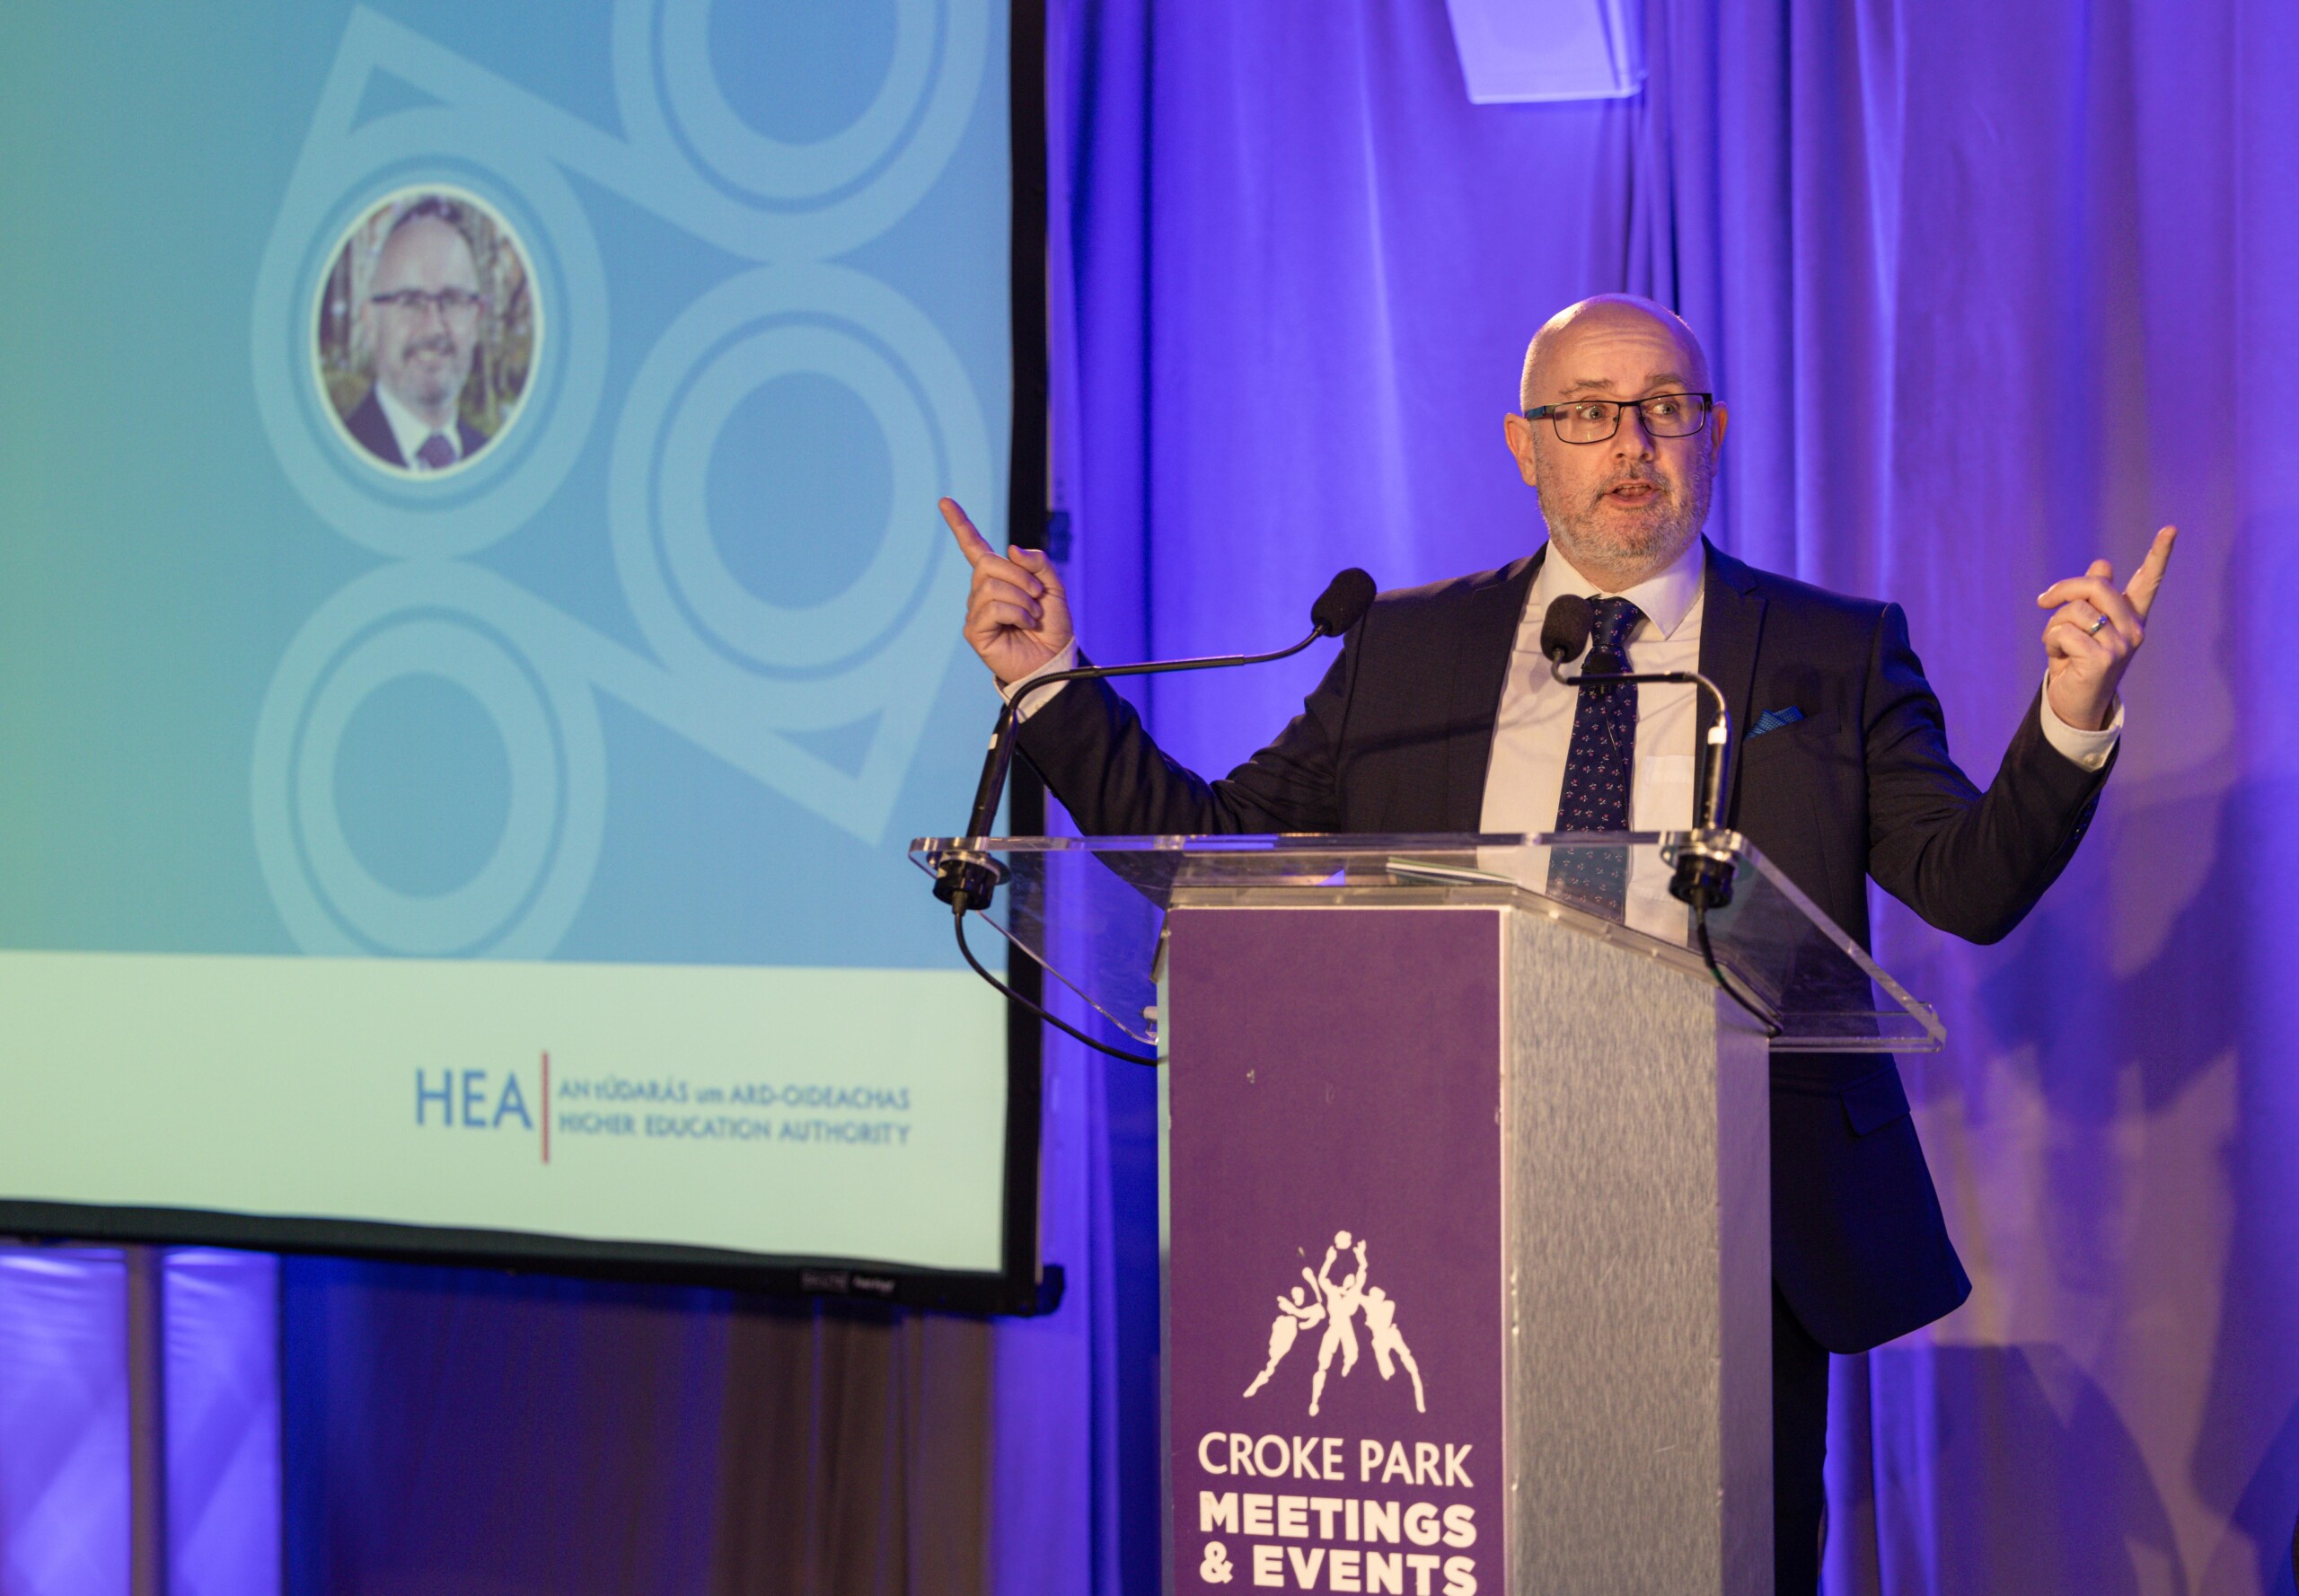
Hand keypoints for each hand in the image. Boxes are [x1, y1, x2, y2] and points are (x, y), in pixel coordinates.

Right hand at [942, 496, 1072, 685]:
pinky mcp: (975, 631)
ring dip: (1022, 599)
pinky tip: (1024, 625)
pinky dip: (1017, 613)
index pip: (974, 547)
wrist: (1054, 659)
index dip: (960, 524)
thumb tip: (1009, 549)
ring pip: (992, 586)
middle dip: (1020, 576)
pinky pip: (993, 607)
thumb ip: (1037, 564)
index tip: (945, 501)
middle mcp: (982, 592)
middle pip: (988, 563)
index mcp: (999, 578)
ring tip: (1033, 617)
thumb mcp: (1053, 588)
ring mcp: (976, 612)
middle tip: (1037, 597)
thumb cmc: (1052, 627)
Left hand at [2037, 525, 2176, 731]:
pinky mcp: (2103, 659)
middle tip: (2043, 601)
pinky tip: (2061, 659)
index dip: (2159, 554)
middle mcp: (2134, 628)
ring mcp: (2122, 645)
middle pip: (2096, 586)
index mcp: (2131, 616)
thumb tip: (2104, 563)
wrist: (2073, 702)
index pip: (2148, 581)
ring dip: (2053, 625)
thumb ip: (2091, 597)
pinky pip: (2064, 632)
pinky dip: (2051, 642)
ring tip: (2059, 645)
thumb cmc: (2076, 660)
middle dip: (2063, 590)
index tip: (2171, 528)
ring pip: (2074, 610)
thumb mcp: (2082, 625)